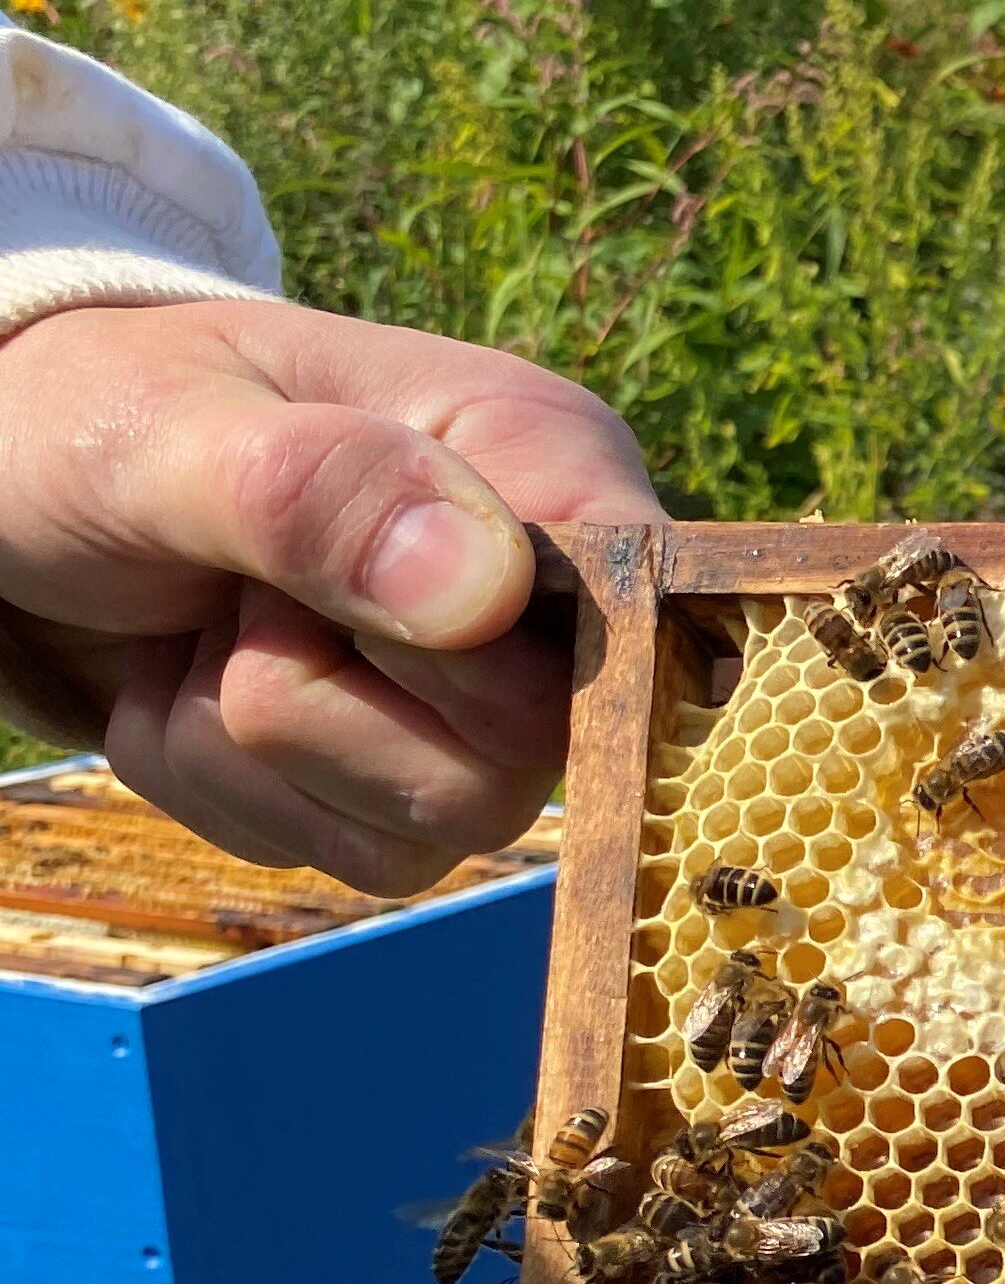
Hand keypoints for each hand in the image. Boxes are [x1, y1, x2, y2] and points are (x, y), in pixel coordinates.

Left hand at [0, 295, 660, 894]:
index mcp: (538, 457)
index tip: (367, 618)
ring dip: (260, 744)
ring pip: (443, 821)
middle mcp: (544, 595)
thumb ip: (317, 492)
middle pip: (535, 746)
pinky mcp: (409, 795)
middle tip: (239, 596)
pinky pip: (355, 858)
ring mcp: (488, 710)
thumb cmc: (89, 424)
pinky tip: (195, 692)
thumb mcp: (164, 430)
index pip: (636, 596)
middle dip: (330, 692)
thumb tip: (485, 591)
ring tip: (206, 635)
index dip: (508, 642)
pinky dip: (227, 790)